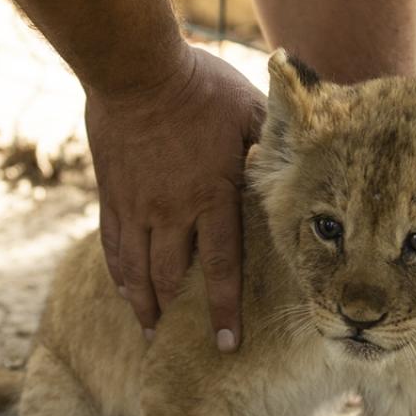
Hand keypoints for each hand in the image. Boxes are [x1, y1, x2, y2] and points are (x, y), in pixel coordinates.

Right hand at [85, 46, 264, 351]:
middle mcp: (172, 210)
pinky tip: (127, 291)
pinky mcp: (112, 195)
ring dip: (145, 305)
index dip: (224, 309)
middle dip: (180, 316)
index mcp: (212, 196)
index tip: (226, 343)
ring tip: (150, 331)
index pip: (222, 267)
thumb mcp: (249, 112)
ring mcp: (137, 205)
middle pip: (173, 278)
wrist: (135, 69)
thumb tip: (303, 161)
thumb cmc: (201, 86)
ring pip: (137, 271)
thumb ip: (272, 146)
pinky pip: (113, 246)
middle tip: (183, 346)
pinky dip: (120, 275)